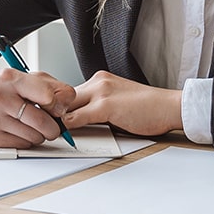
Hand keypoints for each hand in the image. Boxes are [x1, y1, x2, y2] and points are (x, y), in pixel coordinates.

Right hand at [0, 68, 75, 147]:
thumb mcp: (24, 78)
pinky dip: (26, 141)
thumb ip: (51, 86)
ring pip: (35, 137)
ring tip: (30, 124)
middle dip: (53, 126)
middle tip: (50, 123)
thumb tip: (67, 103)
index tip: (57, 107)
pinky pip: (22, 146)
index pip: (47, 96)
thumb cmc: (0, 89)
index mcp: (10, 78)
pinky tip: (18, 130)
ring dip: (39, 134)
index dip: (58, 105)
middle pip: (43, 122)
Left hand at [62, 71, 183, 137]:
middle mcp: (98, 81)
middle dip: (52, 112)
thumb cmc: (148, 108)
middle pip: (63, 97)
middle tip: (44, 125)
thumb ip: (97, 106)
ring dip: (58, 120)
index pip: (68, 92)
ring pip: (66, 106)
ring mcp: (101, 92)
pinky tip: (66, 134)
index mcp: (100, 79)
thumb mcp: (117, 101)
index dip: (58, 106)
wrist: (168, 106)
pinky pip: (77, 117)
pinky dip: (68, 127)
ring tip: (51, 132)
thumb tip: (77, 119)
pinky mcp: (106, 106)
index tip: (50, 116)